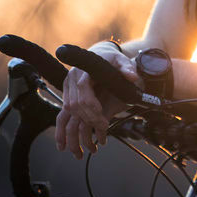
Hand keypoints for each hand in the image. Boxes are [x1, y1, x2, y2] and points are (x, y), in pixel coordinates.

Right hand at [55, 42, 140, 158]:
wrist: (100, 55)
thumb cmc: (111, 59)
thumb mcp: (121, 61)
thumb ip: (127, 68)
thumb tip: (132, 77)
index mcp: (84, 70)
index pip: (83, 91)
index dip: (92, 106)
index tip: (103, 118)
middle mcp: (72, 78)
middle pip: (75, 104)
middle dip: (89, 118)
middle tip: (103, 127)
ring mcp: (68, 87)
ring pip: (68, 111)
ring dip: (78, 125)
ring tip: (91, 137)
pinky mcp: (67, 94)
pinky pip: (63, 113)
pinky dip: (67, 127)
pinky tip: (71, 140)